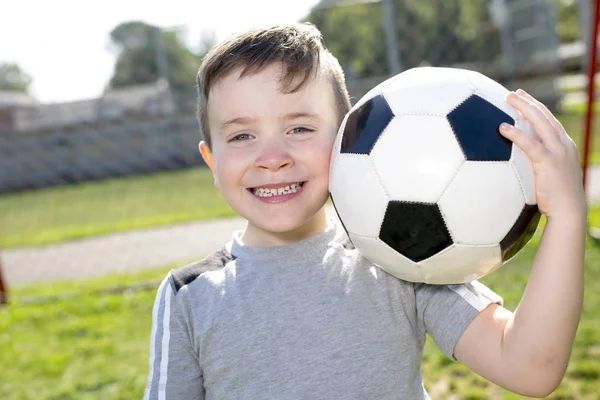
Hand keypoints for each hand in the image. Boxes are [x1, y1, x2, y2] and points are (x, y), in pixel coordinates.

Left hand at [499, 89, 585, 221]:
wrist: (569, 211)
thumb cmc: (556, 199)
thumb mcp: (549, 175)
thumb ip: (537, 164)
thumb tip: (516, 162)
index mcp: (564, 146)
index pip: (549, 120)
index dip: (535, 107)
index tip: (522, 97)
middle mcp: (563, 144)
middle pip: (545, 116)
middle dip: (528, 102)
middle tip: (512, 93)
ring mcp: (558, 152)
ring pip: (540, 123)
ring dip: (523, 108)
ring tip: (507, 98)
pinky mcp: (549, 162)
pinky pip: (530, 145)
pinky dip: (516, 134)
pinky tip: (502, 127)